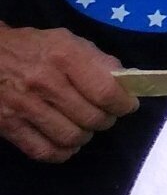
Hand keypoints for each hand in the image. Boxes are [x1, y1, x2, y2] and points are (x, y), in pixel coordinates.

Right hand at [0, 24, 137, 162]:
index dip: (123, 104)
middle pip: (91, 118)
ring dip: (85, 136)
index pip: (105, 91)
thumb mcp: (67, 41)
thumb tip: (125, 81)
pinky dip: (62, 152)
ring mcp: (24, 106)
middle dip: (106, 120)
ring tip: (85, 128)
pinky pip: (43, 151)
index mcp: (64, 56)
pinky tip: (66, 143)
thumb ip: (97, 60)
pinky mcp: (7, 126)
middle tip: (105, 116)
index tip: (128, 106)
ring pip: (70, 137)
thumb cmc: (33, 47)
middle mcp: (45, 82)